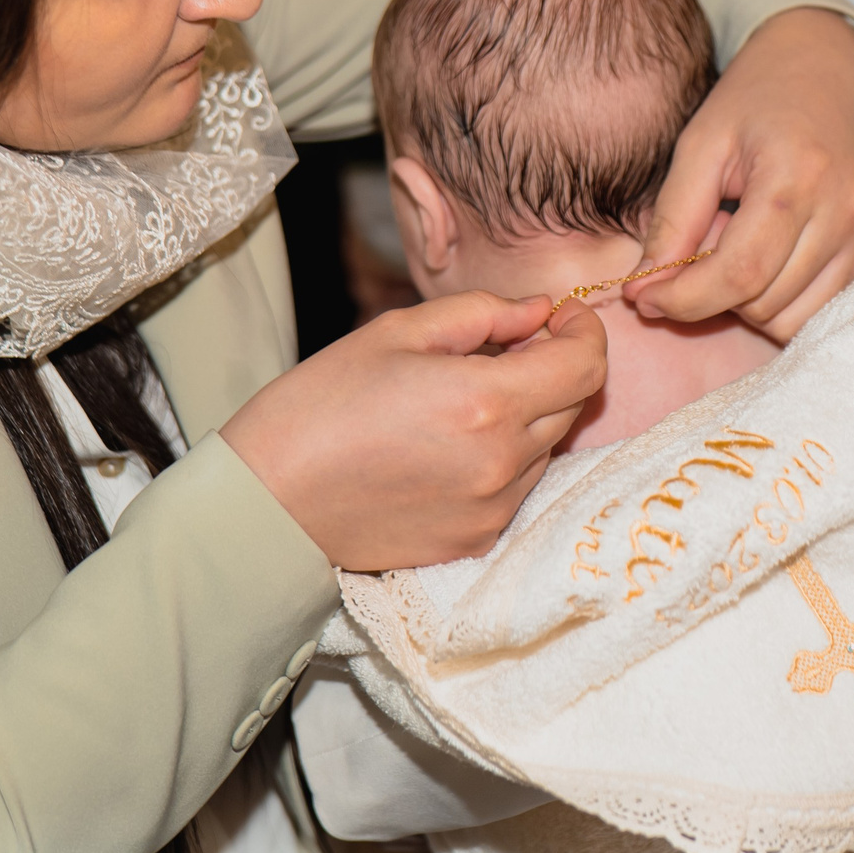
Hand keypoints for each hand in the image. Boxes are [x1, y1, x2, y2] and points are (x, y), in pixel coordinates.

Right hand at [222, 292, 607, 570]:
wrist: (268, 501)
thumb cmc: (319, 404)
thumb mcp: (396, 332)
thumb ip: (482, 314)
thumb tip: (539, 312)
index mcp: (486, 401)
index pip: (586, 365)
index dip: (584, 331)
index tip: (561, 316)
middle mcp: (502, 462)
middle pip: (572, 405)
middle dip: (555, 366)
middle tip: (508, 345)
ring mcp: (492, 509)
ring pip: (546, 447)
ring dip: (529, 413)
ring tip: (465, 396)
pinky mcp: (474, 540)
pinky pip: (516, 486)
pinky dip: (503, 456)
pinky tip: (449, 442)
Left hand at [630, 7, 853, 340]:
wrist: (827, 61)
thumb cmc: (756, 96)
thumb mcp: (701, 144)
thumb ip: (674, 219)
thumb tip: (645, 289)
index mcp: (795, 178)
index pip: (738, 274)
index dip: (683, 299)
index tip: (644, 297)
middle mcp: (843, 211)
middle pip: (764, 303)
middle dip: (713, 294)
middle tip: (700, 243)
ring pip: (794, 319)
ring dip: (749, 302)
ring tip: (737, 244)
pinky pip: (823, 308)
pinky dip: (784, 300)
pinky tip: (767, 257)